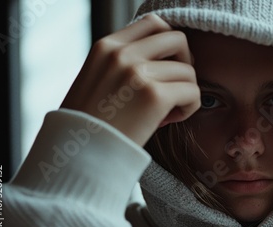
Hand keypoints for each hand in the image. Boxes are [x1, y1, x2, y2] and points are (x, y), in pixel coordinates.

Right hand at [61, 14, 199, 145]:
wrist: (79, 156)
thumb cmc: (90, 124)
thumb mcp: (97, 80)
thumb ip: (123, 64)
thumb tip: (165, 61)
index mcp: (106, 47)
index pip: (153, 24)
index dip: (169, 45)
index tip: (168, 66)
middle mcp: (122, 54)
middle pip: (178, 39)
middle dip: (185, 62)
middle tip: (175, 86)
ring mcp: (138, 73)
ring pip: (189, 71)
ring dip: (186, 92)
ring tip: (168, 111)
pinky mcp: (154, 96)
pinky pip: (193, 92)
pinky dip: (190, 107)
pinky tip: (171, 119)